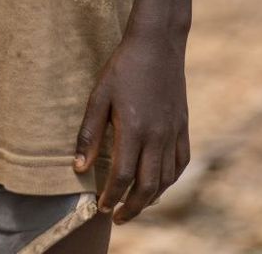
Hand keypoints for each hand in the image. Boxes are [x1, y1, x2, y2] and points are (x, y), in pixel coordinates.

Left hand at [72, 30, 189, 223]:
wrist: (157, 43)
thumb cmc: (124, 67)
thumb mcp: (99, 95)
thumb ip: (89, 133)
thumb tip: (79, 167)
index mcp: (133, 129)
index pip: (122, 177)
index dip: (111, 197)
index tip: (100, 208)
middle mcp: (157, 136)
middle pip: (147, 186)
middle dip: (131, 208)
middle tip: (117, 217)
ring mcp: (173, 132)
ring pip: (166, 179)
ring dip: (150, 197)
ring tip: (134, 204)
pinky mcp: (183, 125)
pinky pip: (181, 163)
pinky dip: (171, 179)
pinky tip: (159, 183)